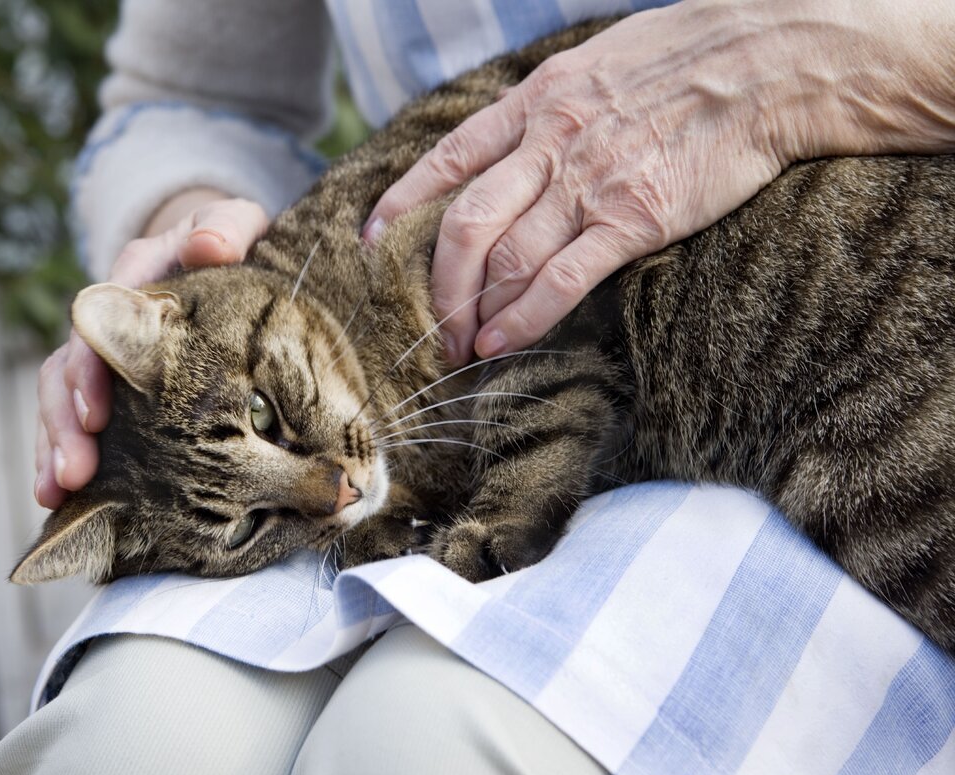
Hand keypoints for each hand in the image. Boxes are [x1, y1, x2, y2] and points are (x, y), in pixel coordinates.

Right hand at [34, 191, 267, 507]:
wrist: (219, 250)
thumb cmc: (229, 239)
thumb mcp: (235, 222)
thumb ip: (224, 227)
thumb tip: (210, 245)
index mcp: (132, 279)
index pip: (96, 323)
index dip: (91, 367)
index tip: (97, 413)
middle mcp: (105, 320)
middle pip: (67, 370)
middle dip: (64, 424)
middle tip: (73, 472)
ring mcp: (104, 357)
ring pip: (61, 402)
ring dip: (53, 448)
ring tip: (55, 495)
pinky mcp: (112, 389)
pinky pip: (78, 423)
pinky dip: (62, 457)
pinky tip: (59, 499)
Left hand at [365, 0, 954, 364]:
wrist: (772, 62)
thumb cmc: (692, 58)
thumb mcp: (600, 63)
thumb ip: (554, 106)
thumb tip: (524, 144)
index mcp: (538, 100)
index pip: (449, 157)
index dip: (403, 201)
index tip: (372, 237)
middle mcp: (550, 144)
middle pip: (464, 224)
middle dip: (439, 284)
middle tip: (432, 325)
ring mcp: (589, 184)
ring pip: (505, 260)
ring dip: (475, 312)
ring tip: (461, 346)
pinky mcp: (633, 220)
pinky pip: (561, 280)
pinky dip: (523, 318)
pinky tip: (501, 345)